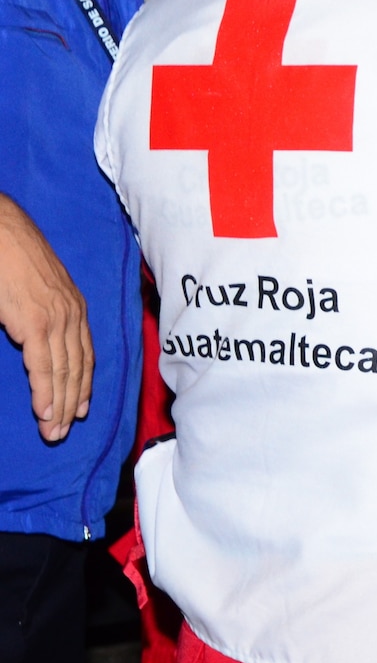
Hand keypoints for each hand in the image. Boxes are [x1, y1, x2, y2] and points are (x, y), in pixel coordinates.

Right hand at [0, 195, 92, 442]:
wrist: (0, 229)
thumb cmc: (10, 257)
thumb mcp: (32, 289)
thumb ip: (37, 315)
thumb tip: (32, 336)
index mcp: (73, 306)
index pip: (83, 354)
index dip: (82, 385)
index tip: (79, 409)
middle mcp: (72, 314)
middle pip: (77, 368)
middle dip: (70, 403)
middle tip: (61, 433)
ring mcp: (56, 318)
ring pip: (63, 371)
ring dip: (58, 405)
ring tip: (52, 432)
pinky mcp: (37, 321)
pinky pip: (44, 364)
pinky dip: (46, 391)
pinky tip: (44, 412)